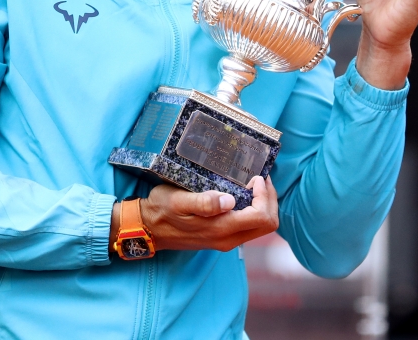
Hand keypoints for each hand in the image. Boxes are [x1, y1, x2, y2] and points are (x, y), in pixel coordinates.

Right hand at [109, 176, 278, 253]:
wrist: (148, 229)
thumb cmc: (161, 210)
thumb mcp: (178, 201)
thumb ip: (204, 203)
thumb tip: (230, 201)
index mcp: (221, 229)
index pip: (262, 217)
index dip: (265, 196)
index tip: (255, 177)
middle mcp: (228, 239)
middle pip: (268, 225)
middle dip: (269, 200)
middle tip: (260, 179)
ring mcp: (226, 240)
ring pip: (261, 227)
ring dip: (263, 204)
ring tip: (252, 183)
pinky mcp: (222, 237)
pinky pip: (250, 226)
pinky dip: (254, 209)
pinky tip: (242, 193)